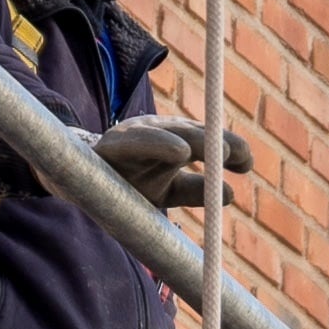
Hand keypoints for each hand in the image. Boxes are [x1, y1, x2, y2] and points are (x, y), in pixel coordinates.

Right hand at [96, 119, 251, 210]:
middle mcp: (159, 133)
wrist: (81, 180)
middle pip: (193, 134)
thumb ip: (195, 191)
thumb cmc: (130, 183)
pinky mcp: (112, 145)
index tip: (247, 165)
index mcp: (176, 141)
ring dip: (195, 141)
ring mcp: (135, 135)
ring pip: (170, 134)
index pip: (210, 140)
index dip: (231, 149)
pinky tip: (180, 151)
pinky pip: (137, 143)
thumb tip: (229, 195)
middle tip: (238, 156)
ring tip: (218, 153)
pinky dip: (159, 145)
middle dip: (216, 144)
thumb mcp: (167, 191)